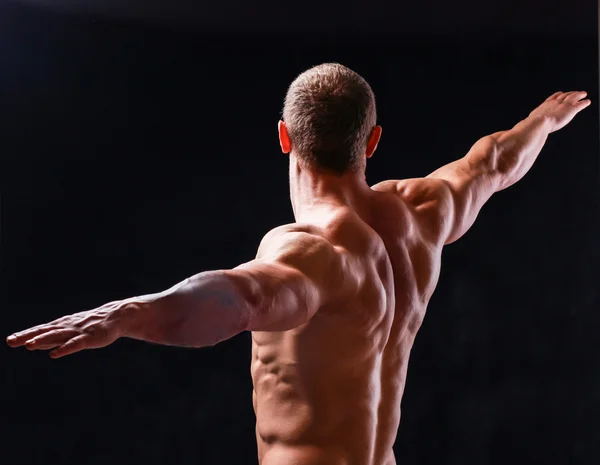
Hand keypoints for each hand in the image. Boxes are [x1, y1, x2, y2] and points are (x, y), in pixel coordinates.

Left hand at [6, 301, 126, 358]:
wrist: (116, 316)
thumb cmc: (92, 325)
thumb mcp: (69, 330)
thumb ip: (51, 338)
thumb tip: (31, 344)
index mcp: (61, 326)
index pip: (40, 330)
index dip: (25, 335)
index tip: (10, 340)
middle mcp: (67, 327)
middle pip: (44, 332)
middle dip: (28, 336)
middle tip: (11, 341)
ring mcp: (78, 332)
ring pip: (58, 336)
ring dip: (43, 340)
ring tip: (29, 345)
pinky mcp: (90, 338)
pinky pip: (75, 344)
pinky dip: (64, 349)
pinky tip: (54, 354)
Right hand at [529, 91, 590, 132]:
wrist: (539, 123)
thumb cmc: (533, 125)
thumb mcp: (529, 122)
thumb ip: (529, 124)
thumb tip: (523, 130)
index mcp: (545, 105)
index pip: (553, 97)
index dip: (558, 95)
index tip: (560, 93)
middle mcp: (555, 103)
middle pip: (564, 95)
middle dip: (570, 93)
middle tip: (574, 92)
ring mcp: (563, 105)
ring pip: (574, 96)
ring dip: (579, 94)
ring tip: (583, 94)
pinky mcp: (571, 109)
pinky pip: (580, 104)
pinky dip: (584, 102)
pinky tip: (587, 101)